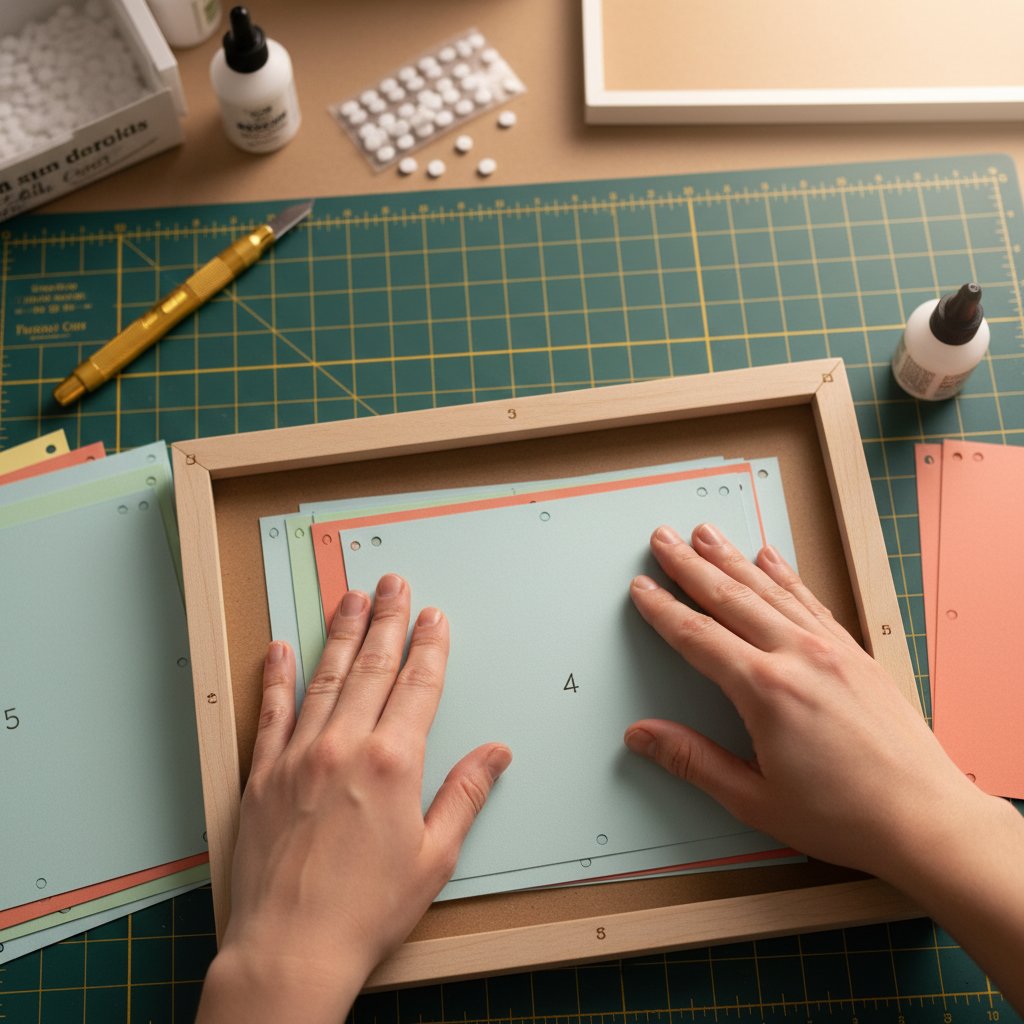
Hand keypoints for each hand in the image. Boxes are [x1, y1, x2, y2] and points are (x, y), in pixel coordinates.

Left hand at [198, 574, 511, 1023]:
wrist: (291, 949)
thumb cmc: (367, 910)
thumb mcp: (435, 857)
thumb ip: (464, 794)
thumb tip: (496, 753)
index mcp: (393, 764)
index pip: (418, 686)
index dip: (430, 646)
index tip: (434, 616)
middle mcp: (344, 747)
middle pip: (372, 667)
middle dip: (386, 621)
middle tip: (392, 583)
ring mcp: (298, 756)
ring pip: (324, 678)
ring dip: (339, 633)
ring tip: (348, 598)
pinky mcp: (261, 775)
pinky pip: (270, 713)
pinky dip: (276, 677)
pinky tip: (280, 649)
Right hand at [623, 523, 986, 881]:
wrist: (925, 819)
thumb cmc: (846, 816)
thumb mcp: (754, 800)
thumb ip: (693, 761)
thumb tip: (643, 736)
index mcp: (766, 691)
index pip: (698, 637)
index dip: (663, 609)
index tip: (643, 587)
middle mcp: (799, 657)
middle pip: (730, 598)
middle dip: (691, 565)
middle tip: (664, 538)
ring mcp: (831, 650)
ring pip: (769, 590)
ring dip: (732, 558)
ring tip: (706, 534)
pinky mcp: (855, 654)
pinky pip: (810, 601)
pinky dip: (786, 576)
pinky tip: (771, 558)